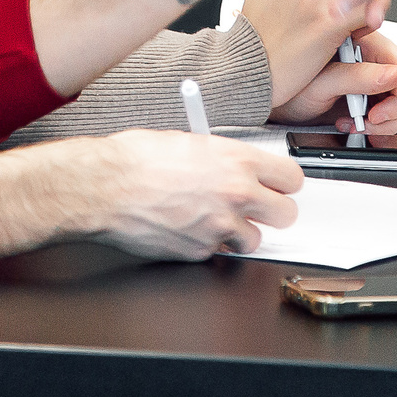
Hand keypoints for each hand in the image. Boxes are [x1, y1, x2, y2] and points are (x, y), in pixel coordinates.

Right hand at [0, 130, 302, 260]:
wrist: (104, 187)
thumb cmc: (134, 159)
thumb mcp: (188, 142)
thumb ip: (221, 158)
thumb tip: (235, 166)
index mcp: (236, 160)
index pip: (291, 178)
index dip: (284, 184)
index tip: (277, 186)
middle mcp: (236, 194)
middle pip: (286, 214)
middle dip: (272, 213)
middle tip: (256, 209)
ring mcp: (220, 226)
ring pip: (253, 241)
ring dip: (238, 234)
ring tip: (213, 220)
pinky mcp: (200, 251)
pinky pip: (216, 253)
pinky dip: (205, 245)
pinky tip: (184, 228)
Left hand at [252, 0, 396, 132]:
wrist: (264, 90)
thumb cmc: (281, 79)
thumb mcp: (318, 84)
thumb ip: (356, 77)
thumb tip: (393, 76)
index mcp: (365, 41)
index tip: (375, 116)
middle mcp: (375, 53)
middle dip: (396, 114)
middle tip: (367, 124)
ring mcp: (377, 71)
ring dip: (393, 119)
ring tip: (361, 124)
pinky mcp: (376, 88)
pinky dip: (389, 120)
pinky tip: (361, 121)